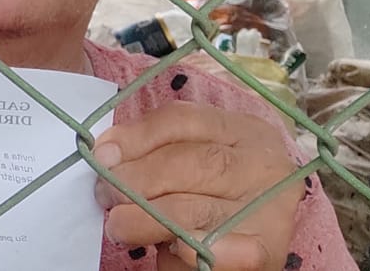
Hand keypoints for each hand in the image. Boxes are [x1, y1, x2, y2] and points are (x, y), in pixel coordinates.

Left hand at [94, 101, 301, 269]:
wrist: (250, 239)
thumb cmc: (208, 192)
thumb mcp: (186, 159)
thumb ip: (153, 151)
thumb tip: (105, 154)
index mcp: (240, 130)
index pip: (181, 120)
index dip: (135, 136)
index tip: (101, 155)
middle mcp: (261, 163)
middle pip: (190, 162)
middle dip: (136, 179)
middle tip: (105, 197)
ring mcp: (268, 208)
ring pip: (196, 206)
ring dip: (146, 217)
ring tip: (119, 226)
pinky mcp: (268, 249)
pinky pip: (227, 249)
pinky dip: (195, 248)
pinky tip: (176, 247)